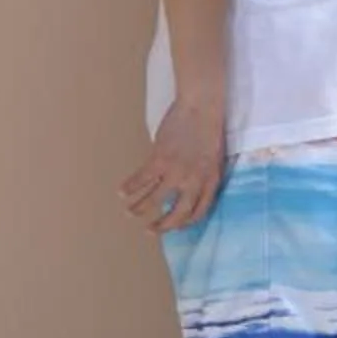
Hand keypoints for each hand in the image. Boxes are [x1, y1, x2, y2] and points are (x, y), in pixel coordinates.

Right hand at [119, 98, 225, 234]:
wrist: (202, 107)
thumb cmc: (209, 129)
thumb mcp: (214, 157)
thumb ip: (203, 175)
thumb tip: (188, 188)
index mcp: (211, 180)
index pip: (199, 211)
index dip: (186, 222)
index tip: (175, 226)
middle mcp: (194, 181)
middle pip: (178, 213)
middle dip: (162, 226)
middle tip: (150, 230)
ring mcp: (176, 172)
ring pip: (154, 199)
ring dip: (139, 208)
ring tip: (130, 212)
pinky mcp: (160, 160)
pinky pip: (141, 180)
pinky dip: (130, 187)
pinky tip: (122, 192)